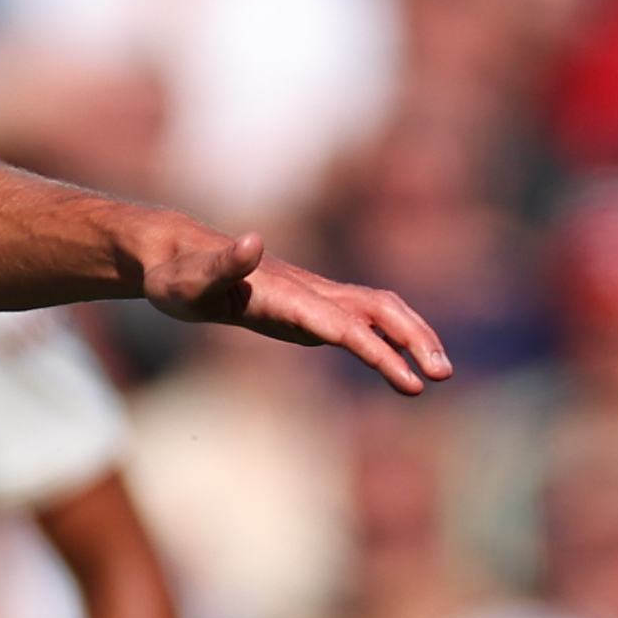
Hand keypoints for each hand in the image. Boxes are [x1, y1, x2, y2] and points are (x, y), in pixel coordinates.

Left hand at [139, 223, 452, 396]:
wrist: (176, 259)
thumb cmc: (177, 277)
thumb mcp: (188, 279)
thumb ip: (221, 265)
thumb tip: (252, 240)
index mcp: (285, 293)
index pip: (341, 323)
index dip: (376, 348)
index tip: (408, 377)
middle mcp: (308, 291)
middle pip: (377, 310)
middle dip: (413, 340)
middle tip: (441, 376)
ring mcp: (313, 297)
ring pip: (377, 312)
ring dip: (411, 338)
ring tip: (436, 374)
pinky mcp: (309, 307)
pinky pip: (361, 321)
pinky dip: (389, 338)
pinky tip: (402, 363)